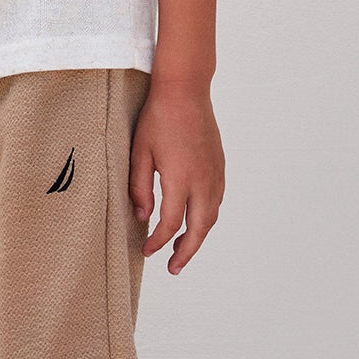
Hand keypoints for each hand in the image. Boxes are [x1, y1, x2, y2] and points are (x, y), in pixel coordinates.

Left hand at [129, 77, 223, 273]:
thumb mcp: (139, 152)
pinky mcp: (219, 165)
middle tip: (173, 268)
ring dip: (198, 236)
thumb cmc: (158, 117)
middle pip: (199, 228)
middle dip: (186, 252)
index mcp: (181, 179)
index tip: (146, 251)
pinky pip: (216, 200)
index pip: (171, 224)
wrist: (186, 90)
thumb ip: (139, 188)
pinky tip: (196, 219)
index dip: (158, 242)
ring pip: (212, 216)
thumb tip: (141, 216)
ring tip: (183, 249)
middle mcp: (203, 180)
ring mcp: (215, 173)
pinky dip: (207, 216)